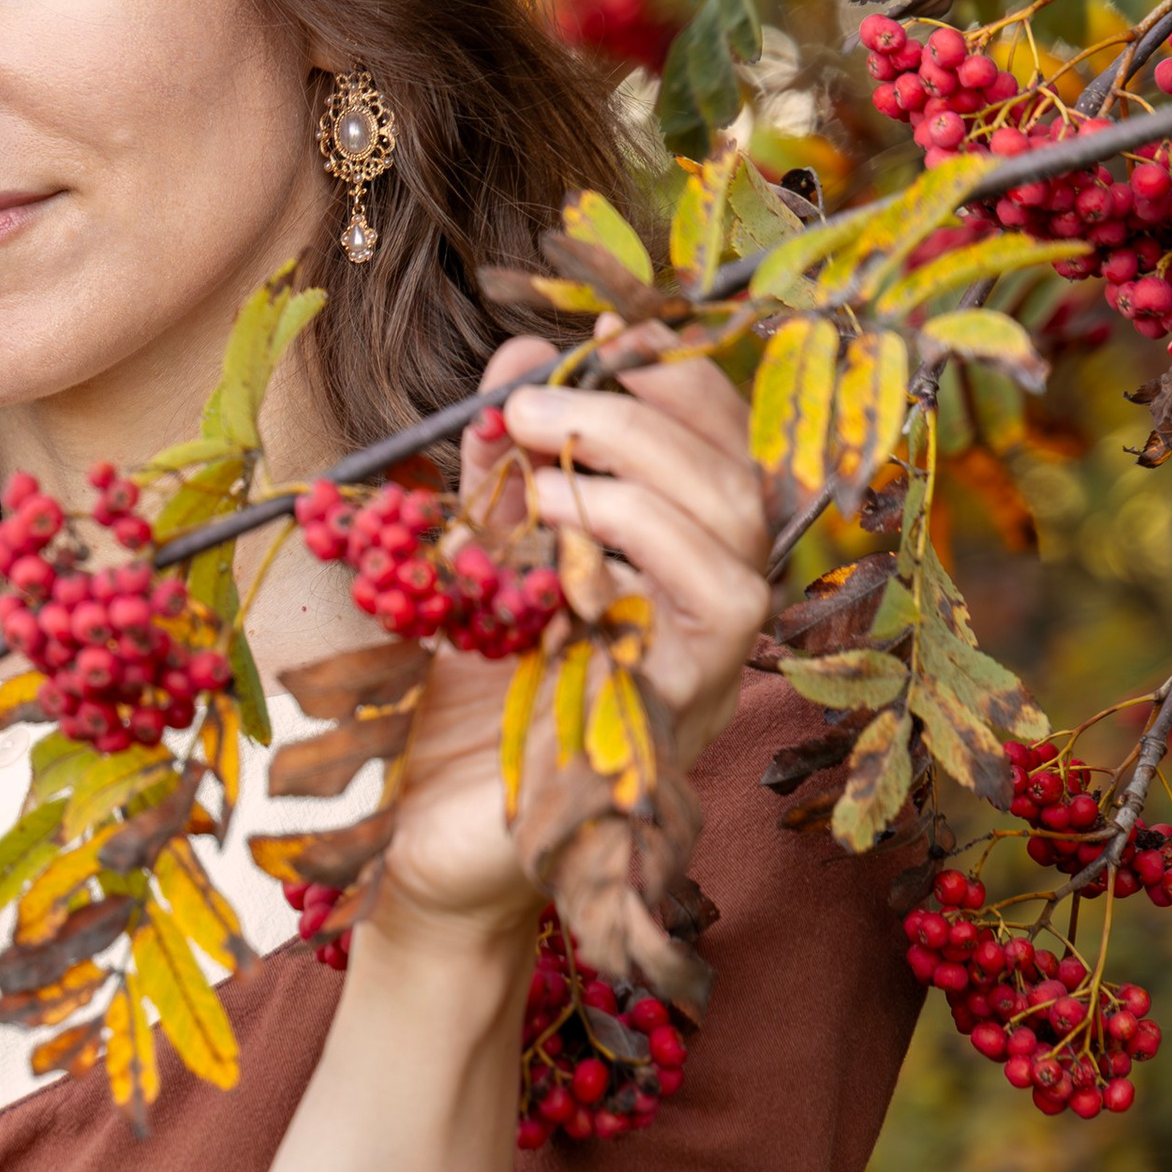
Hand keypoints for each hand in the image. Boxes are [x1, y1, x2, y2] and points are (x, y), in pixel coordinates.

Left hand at [487, 327, 770, 757]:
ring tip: (530, 458)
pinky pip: (710, 604)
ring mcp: (707, 662)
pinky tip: (553, 531)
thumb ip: (501, 464)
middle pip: (738, 473)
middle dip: (638, 408)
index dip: (675, 377)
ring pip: (735, 528)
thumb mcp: (474, 556)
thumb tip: (521, 356)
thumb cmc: (463, 705)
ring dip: (630, 463)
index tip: (604, 333)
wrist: (434, 838)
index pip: (718, 444)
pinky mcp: (685, 708)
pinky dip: (632, 540)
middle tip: (526, 402)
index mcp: (670, 561)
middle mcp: (708, 608)